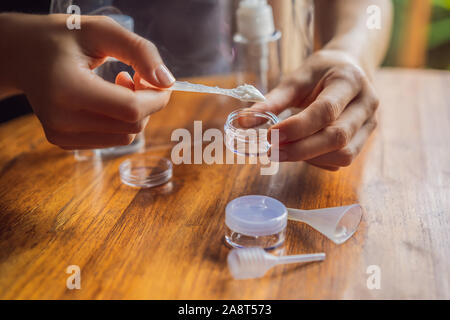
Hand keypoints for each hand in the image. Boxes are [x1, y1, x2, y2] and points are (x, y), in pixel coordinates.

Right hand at [0, 14, 174, 149]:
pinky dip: (120, 122)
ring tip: (118, 87)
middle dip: (147, 103)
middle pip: (132, 126)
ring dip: (135, 114)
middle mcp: (61, 119)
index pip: (131, 109)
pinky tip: (107, 101)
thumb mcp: (102, 30)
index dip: (157, 97)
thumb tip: (167, 82)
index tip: (159, 80)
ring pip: (126, 137)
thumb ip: (140, 51)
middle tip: (134, 77)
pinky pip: (112, 140)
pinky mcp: (63, 141)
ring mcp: (60, 134)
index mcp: (68, 88)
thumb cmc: (63, 38)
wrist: (22, 54)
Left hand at [253, 50, 378, 170]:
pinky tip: (301, 151)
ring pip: (343, 154)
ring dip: (310, 158)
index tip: (269, 135)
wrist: (352, 66)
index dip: (296, 127)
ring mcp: (370, 123)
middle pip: (337, 138)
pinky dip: (319, 161)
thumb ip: (272, 100)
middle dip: (301, 149)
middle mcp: (367, 104)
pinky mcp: (366, 138)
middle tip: (271, 151)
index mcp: (350, 81)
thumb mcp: (297, 78)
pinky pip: (343, 160)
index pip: (325, 111)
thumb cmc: (321, 72)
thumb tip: (241, 121)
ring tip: (284, 150)